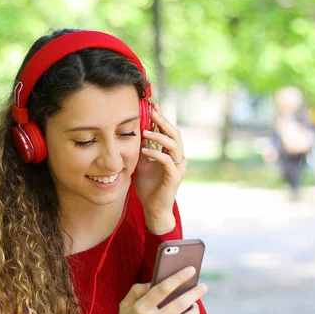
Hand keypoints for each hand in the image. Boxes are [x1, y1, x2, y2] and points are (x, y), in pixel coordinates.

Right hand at [105, 267, 207, 313]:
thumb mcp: (125, 306)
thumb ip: (137, 290)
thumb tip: (154, 281)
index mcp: (140, 309)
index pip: (162, 289)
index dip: (178, 278)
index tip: (190, 270)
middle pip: (179, 304)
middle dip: (195, 293)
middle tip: (203, 287)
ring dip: (195, 309)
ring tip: (196, 304)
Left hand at [134, 103, 186, 229]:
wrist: (154, 208)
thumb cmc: (149, 187)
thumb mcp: (142, 163)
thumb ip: (143, 148)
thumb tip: (136, 132)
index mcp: (171, 153)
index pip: (168, 131)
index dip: (162, 118)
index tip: (153, 105)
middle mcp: (178, 158)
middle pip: (175, 134)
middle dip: (163, 122)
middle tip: (152, 111)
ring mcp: (178, 167)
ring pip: (174, 145)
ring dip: (160, 137)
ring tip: (146, 131)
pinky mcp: (174, 177)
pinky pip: (167, 161)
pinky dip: (156, 154)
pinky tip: (144, 151)